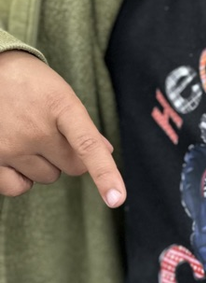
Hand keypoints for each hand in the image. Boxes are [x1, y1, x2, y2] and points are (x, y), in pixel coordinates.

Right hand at [0, 50, 124, 206]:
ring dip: (45, 163)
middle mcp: (36, 129)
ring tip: (28, 136)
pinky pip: (19, 187)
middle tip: (51, 132)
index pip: (87, 145)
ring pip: (48, 177)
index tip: (117, 199)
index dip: (105, 173)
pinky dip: (22, 179)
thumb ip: (82, 124)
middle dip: (69, 154)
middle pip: (74, 167)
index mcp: (60, 105)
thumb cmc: (29, 83)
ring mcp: (11, 146)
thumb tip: (106, 151)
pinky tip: (17, 157)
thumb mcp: (60, 93)